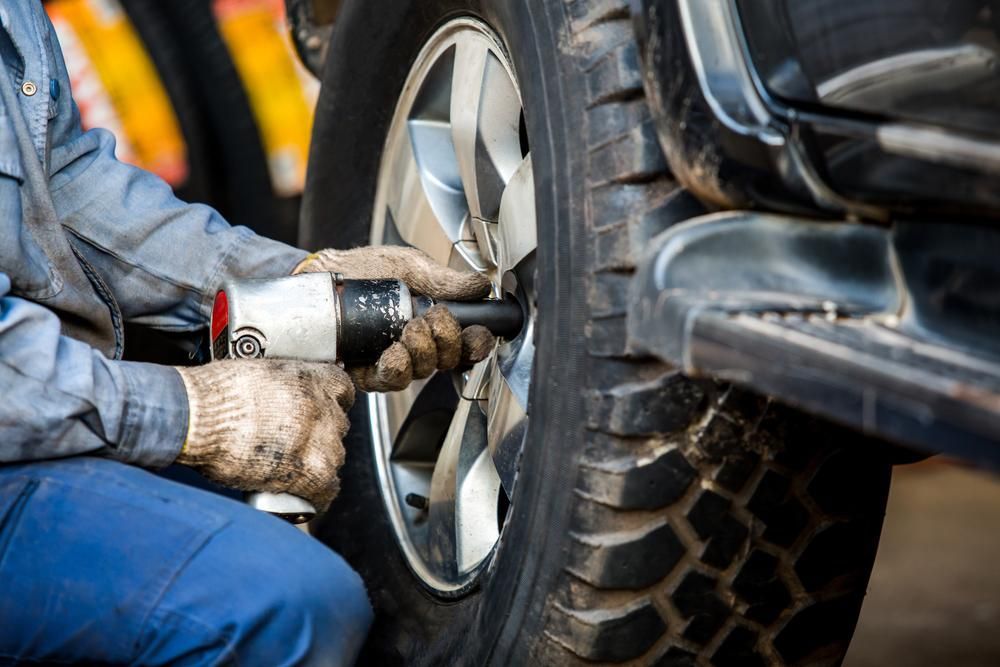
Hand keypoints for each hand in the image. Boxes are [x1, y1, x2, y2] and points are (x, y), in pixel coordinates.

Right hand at [175, 359, 354, 511]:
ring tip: (292, 470)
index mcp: (309, 378)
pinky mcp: (310, 471)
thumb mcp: (255, 374)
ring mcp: (320, 440)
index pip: (341, 389)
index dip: (328, 403)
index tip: (319, 411)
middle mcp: (321, 407)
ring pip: (334, 457)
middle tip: (294, 444)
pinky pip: (326, 489)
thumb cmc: (212, 396)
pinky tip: (306, 498)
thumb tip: (277, 400)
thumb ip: (279, 387)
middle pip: (337, 425)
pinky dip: (316, 496)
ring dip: (318, 463)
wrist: (196, 420)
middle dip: (320, 435)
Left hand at [296, 247, 495, 391]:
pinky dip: (396, 369)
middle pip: (446, 361)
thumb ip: (444, 279)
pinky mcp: (367, 374)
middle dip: (447, 341)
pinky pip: (389, 382)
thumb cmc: (364, 271)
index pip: (464, 343)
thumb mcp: (409, 266)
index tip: (477, 333)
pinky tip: (392, 353)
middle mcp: (416, 346)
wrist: (321, 276)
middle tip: (434, 318)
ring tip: (410, 331)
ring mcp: (392, 362)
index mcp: (432, 322)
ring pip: (420, 373)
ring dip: (422, 354)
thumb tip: (481, 285)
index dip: (476, 344)